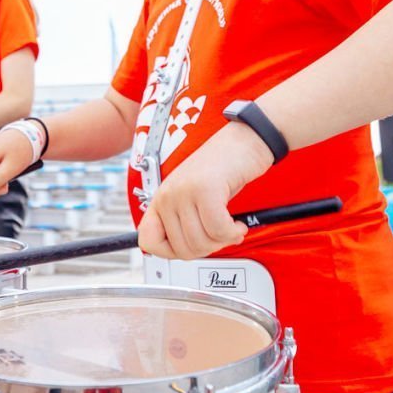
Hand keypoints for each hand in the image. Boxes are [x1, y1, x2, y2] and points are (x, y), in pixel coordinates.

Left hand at [138, 122, 274, 259]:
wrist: (244, 140)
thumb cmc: (223, 168)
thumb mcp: (194, 197)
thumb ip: (183, 221)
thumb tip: (181, 252)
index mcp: (161, 198)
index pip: (148, 240)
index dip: (170, 252)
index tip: (191, 246)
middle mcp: (168, 195)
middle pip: (181, 249)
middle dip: (208, 248)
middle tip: (221, 235)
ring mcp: (185, 192)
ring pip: (201, 242)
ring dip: (223, 241)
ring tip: (231, 227)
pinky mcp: (206, 190)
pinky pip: (218, 230)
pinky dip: (233, 233)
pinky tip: (238, 223)